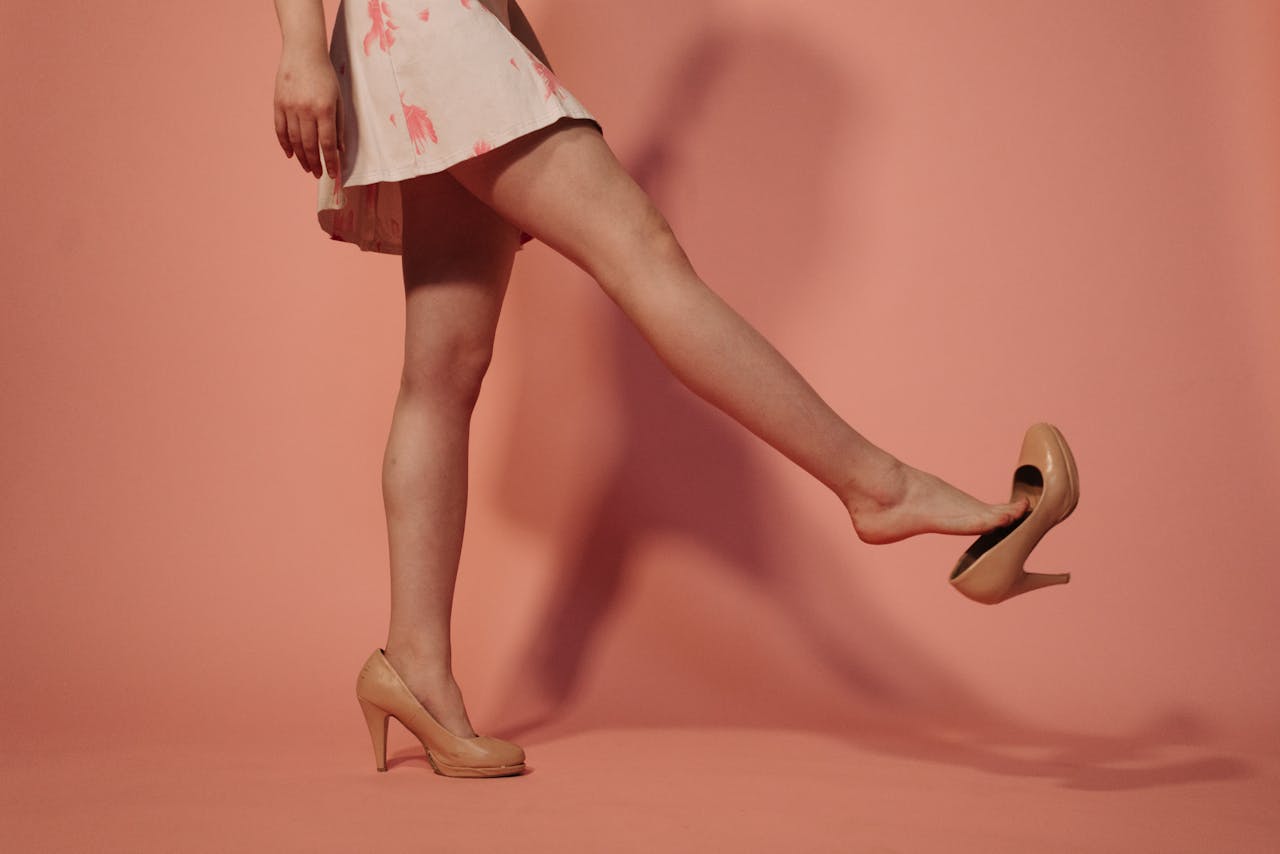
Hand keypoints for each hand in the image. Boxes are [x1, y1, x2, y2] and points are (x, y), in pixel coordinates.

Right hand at [273, 50, 344, 179]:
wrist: (303, 52)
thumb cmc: (325, 76)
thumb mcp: (338, 99)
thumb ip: (339, 125)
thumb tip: (339, 150)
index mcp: (324, 109)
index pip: (327, 144)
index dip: (330, 162)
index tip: (333, 174)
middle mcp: (306, 110)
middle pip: (309, 145)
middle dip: (314, 163)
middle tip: (317, 174)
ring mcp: (290, 107)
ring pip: (294, 140)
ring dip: (301, 157)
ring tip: (307, 167)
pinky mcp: (278, 104)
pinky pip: (280, 129)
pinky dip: (285, 144)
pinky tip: (291, 154)